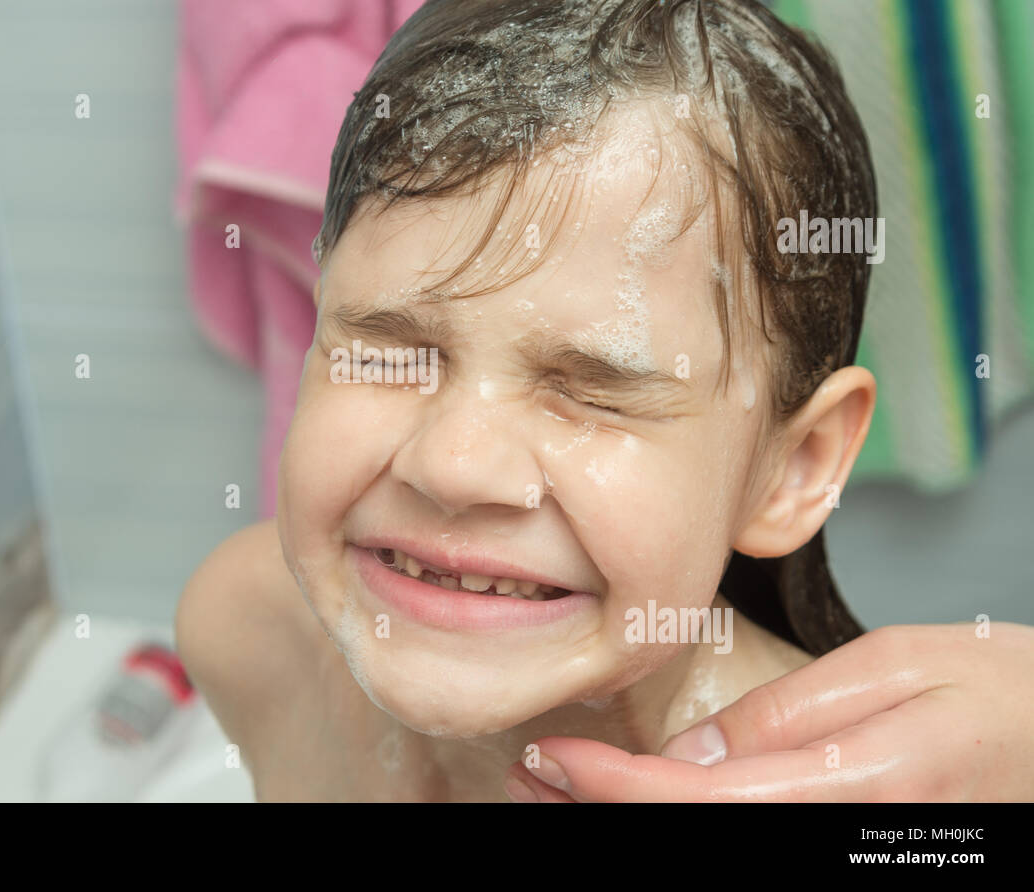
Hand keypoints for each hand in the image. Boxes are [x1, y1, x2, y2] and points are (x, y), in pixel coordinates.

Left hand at [504, 622, 1033, 800]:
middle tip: (533, 776)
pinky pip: (750, 842)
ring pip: (715, 849)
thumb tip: (690, 754)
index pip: (698, 802)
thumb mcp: (898, 668)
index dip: (613, 787)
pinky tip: (644, 799)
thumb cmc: (1002, 692)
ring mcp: (849, 853)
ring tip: (562, 790)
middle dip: (602, 813)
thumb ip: (787, 716)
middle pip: (694, 839)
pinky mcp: (850, 848)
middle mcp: (844, 840)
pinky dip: (680, 821)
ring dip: (631, 821)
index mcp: (854, 787)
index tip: (551, 757)